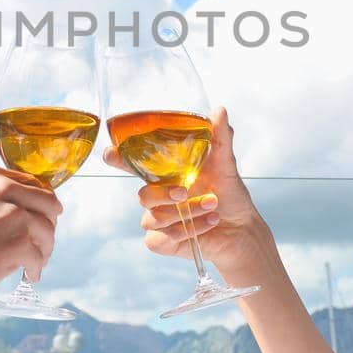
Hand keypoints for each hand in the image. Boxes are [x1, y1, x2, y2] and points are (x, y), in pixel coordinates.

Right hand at [0, 164, 61, 303]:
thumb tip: (22, 211)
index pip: (34, 185)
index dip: (40, 207)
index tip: (38, 222)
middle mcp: (4, 188)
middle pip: (49, 206)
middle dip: (46, 228)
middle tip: (39, 246)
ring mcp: (14, 215)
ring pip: (48, 232)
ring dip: (44, 251)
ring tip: (32, 265)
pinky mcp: (18, 243)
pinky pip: (40, 258)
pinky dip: (36, 270)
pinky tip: (28, 276)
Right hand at [104, 106, 270, 284]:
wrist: (242, 229)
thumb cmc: (229, 194)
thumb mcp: (225, 164)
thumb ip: (220, 138)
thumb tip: (220, 110)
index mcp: (164, 174)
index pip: (131, 165)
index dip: (116, 158)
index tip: (110, 152)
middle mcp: (157, 196)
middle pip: (142, 195)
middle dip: (164, 194)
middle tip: (186, 191)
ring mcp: (158, 220)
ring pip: (154, 218)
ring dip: (187, 212)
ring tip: (212, 206)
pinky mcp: (163, 242)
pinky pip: (159, 238)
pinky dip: (187, 231)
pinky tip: (208, 223)